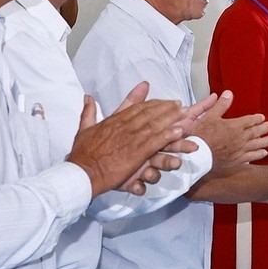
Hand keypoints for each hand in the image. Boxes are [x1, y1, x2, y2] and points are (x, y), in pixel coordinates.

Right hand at [68, 83, 187, 197]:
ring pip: (155, 125)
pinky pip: (155, 142)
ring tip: (185, 113)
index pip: (137, 108)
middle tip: (181, 104)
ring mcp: (131, 139)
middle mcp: (124, 127)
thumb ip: (89, 111)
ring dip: (172, 118)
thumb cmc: (82, 154)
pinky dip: (168, 135)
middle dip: (166, 108)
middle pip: (149, 113)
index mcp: (114, 121)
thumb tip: (88, 97)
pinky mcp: (136, 153)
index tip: (164, 101)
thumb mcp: (84, 128)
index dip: (153, 103)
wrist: (82, 172)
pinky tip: (179, 131)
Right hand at [187, 91, 267, 168]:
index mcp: (234, 126)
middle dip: (263, 128)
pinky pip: (251, 157)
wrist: (197, 156)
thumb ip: (221, 105)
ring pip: (256, 144)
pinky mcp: (236, 160)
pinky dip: (259, 154)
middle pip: (255, 132)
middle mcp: (240, 138)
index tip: (262, 117)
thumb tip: (229, 93)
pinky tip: (264, 153)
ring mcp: (239, 150)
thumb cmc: (201, 136)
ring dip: (265, 141)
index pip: (249, 121)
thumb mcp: (209, 116)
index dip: (256, 118)